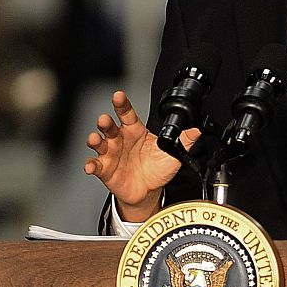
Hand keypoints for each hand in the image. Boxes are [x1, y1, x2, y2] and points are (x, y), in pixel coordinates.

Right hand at [84, 90, 198, 221]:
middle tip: (105, 120)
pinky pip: (95, 165)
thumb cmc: (156, 169)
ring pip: (99, 143)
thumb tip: (196, 129)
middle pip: (109, 127)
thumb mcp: (173, 154)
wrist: (148, 191)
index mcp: (135, 131)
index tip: (118, 96)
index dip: (122, 104)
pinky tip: (90, 166)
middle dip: (105, 122)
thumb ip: (184, 141)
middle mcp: (120, 140)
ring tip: (94, 139)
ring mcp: (111, 154)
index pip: (127, 113)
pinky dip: (91, 165)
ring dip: (95, 140)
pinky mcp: (106, 170)